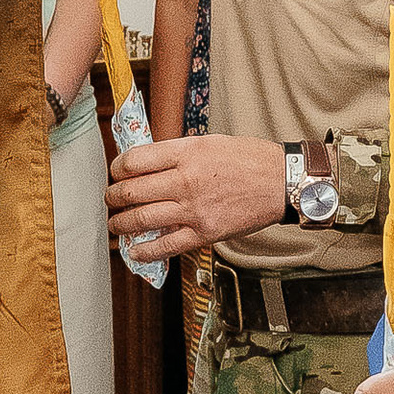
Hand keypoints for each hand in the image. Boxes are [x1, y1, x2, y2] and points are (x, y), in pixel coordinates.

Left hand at [107, 131, 285, 257]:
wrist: (281, 182)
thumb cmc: (249, 159)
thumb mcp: (209, 142)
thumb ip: (177, 153)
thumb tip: (148, 164)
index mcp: (186, 152)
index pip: (134, 160)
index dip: (117, 168)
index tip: (117, 172)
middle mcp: (185, 180)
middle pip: (131, 191)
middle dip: (113, 196)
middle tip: (111, 198)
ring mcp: (193, 209)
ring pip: (141, 219)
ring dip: (121, 223)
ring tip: (116, 224)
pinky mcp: (204, 232)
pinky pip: (165, 245)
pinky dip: (145, 250)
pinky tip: (135, 250)